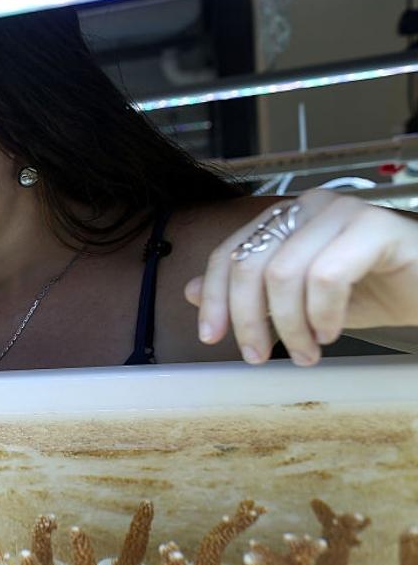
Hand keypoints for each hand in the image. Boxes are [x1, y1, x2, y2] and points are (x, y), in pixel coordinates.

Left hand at [187, 189, 417, 364]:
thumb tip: (188, 291)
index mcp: (285, 218)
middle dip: (247, 319)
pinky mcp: (377, 227)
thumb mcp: (299, 299)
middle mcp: (308, 207)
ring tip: (305, 353)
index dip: (212, 298)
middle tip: (258, 357)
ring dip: (290, 326)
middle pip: (249, 265)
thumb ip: (250, 292)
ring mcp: (342, 212)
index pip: (228, 255)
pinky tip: (331, 333)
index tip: (210, 337)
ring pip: (284, 274)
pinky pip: (327, 276)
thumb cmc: (373, 289)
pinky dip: (322, 314)